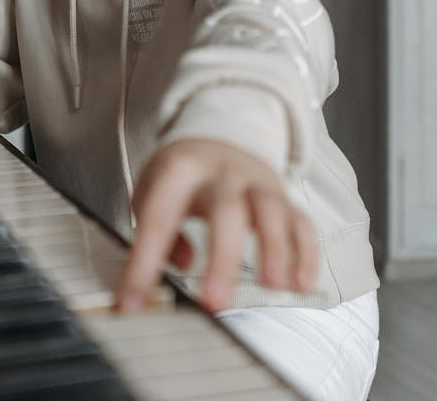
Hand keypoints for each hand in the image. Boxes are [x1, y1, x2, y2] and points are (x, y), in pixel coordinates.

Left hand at [117, 138, 318, 313]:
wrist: (218, 135)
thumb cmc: (181, 176)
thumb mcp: (152, 192)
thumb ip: (159, 231)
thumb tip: (178, 266)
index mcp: (180, 169)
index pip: (159, 217)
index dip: (144, 261)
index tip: (132, 301)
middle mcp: (222, 173)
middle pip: (226, 210)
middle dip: (222, 258)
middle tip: (214, 301)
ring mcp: (257, 182)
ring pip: (270, 210)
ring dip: (274, 248)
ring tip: (272, 286)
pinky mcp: (283, 196)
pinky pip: (300, 222)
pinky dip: (304, 253)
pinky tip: (300, 282)